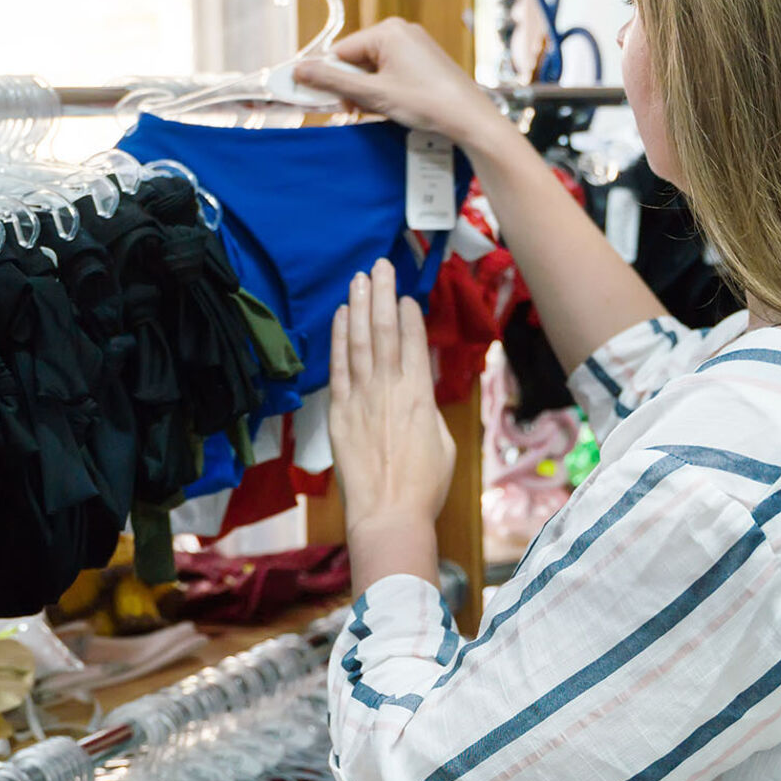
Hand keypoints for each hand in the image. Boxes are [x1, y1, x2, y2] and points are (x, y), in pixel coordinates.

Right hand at [294, 19, 508, 148]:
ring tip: (376, 111)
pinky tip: (390, 107)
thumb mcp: (373, 95)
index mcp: (387, 31)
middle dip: (350, 87)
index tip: (318, 99)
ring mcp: (414, 45)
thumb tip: (299, 71)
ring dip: (366, 92)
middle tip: (352, 112)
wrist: (469, 118)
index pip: (341, 51)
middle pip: (356, 59)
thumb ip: (333, 82)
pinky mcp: (423, 61)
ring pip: (373, 69)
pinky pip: (390, 71)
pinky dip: (383, 90)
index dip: (329, 78)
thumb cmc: (426, 102)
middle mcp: (401, 31)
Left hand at [330, 259, 454, 591]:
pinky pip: (339, 367)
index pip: (413, 342)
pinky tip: (341, 316)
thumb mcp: (442, 442)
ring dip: (360, 306)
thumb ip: (427, 411)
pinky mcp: (340, 413)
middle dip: (383, 295)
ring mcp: (362, 399)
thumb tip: (417, 395)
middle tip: (382, 266)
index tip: (405, 294)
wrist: (389, 514)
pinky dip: (339, 338)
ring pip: (361, 341)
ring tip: (361, 278)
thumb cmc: (424, 486)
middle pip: (385, 331)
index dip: (409, 314)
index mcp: (421, 395)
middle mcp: (390, 389)